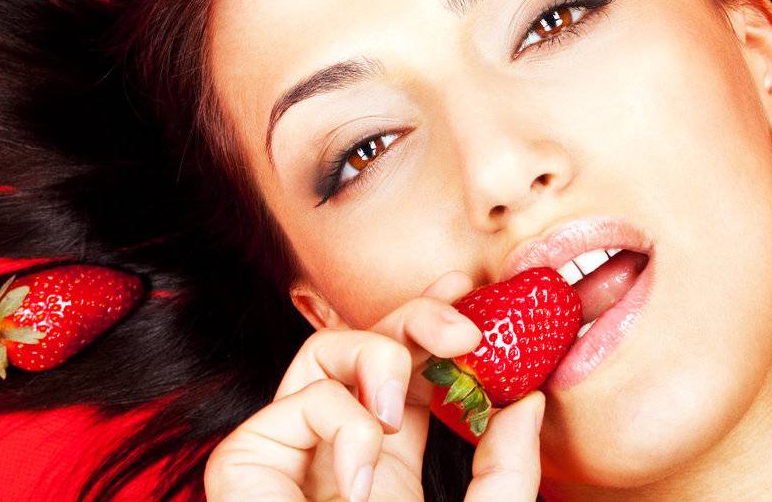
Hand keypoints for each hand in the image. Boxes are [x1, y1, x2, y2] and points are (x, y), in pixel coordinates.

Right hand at [203, 271, 547, 500]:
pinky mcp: (245, 464)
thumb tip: (526, 403)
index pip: (402, 373)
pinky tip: (357, 487)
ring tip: (401, 405)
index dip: (427, 322)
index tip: (467, 289)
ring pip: (320, 354)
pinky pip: (300, 403)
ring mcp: (288, 456)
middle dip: (410, 317)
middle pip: (361, 345)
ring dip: (375, 356)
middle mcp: (334, 452)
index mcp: (385, 466)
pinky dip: (342, 427)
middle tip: (462, 325)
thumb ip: (505, 475)